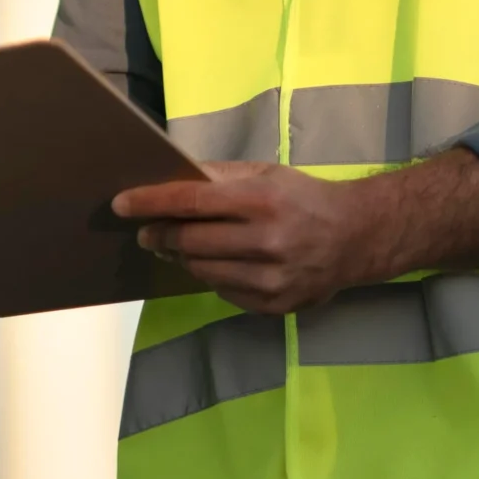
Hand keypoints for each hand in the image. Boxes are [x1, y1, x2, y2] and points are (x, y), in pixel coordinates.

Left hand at [112, 149, 478, 315]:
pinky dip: (212, 277)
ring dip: (182, 258)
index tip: (120, 205)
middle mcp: (266, 241)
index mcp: (261, 201)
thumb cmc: (304, 198)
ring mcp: (271, 279)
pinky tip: (217, 263)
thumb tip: (172, 178)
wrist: (358, 238)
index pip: (190, 202)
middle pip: (190, 242)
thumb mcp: (266, 173)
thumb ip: (220, 177)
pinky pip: (224, 292)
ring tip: (176, 245)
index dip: (150, 203)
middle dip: (159, 234)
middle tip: (146, 230)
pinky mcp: (275, 305)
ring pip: (202, 271)